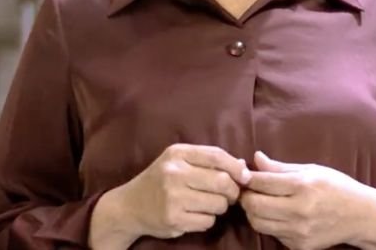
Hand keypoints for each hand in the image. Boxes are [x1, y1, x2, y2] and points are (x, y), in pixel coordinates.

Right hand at [117, 143, 251, 239]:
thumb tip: (243, 166)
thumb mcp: (179, 162)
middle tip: (229, 195)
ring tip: (209, 204)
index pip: (216, 156)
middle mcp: (174, 174)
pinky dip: (207, 220)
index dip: (236, 167)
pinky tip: (195, 215)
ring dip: (220, 207)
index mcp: (177, 154)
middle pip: (222, 182)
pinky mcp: (173, 219)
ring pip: (218, 204)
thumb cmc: (160, 180)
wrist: (129, 206)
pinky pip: (207, 221)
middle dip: (232, 191)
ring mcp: (172, 198)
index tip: (245, 176)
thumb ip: (209, 161)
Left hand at [240, 151, 375, 249]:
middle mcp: (300, 211)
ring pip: (258, 223)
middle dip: (245, 196)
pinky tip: (278, 214)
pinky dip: (269, 223)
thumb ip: (280, 167)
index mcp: (303, 186)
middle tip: (248, 189)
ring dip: (253, 211)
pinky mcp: (299, 246)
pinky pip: (272, 234)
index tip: (243, 173)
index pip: (261, 182)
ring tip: (261, 201)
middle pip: (253, 205)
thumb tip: (255, 159)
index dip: (247, 176)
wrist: (361, 216)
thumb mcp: (311, 170)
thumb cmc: (336, 187)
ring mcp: (299, 231)